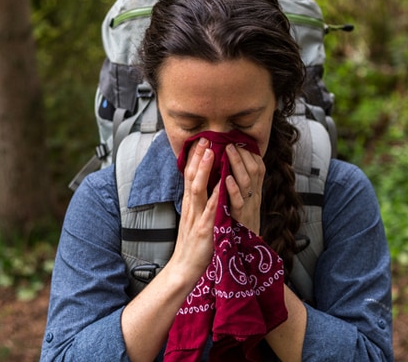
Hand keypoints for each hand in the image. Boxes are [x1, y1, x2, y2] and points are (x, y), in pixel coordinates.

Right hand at [170, 138, 219, 281]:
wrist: (185, 269)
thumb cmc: (193, 245)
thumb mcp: (193, 219)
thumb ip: (197, 202)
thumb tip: (203, 186)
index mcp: (190, 205)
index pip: (189, 176)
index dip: (194, 158)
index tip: (201, 142)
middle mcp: (190, 208)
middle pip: (190, 177)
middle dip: (198, 157)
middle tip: (204, 138)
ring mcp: (196, 218)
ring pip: (197, 189)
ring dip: (204, 170)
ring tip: (211, 153)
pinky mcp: (203, 230)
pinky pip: (210, 211)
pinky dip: (215, 196)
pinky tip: (222, 185)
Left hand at [224, 143, 264, 234]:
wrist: (242, 255)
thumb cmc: (240, 227)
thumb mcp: (244, 203)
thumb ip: (242, 186)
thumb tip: (234, 166)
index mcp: (254, 193)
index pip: (257, 166)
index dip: (249, 152)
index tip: (238, 139)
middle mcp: (254, 198)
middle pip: (254, 170)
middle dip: (242, 153)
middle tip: (230, 139)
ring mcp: (248, 208)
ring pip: (247, 182)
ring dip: (237, 165)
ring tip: (229, 151)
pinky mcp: (240, 220)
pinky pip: (238, 203)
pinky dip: (233, 190)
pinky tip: (226, 179)